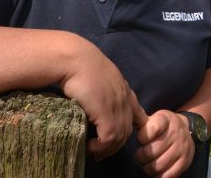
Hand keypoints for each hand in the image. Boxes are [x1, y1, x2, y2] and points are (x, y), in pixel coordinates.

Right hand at [58, 38, 148, 159]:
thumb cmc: (80, 63)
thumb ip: (104, 87)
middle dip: (116, 144)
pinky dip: (101, 146)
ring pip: (119, 137)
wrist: (74, 58)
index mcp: (124, 89)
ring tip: (93, 151)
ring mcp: (117, 105)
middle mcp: (124, 98)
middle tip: (101, 151)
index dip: (134, 126)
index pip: (137, 112)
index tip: (123, 135)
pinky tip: (90, 146)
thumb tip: (95, 97)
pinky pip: (109, 137)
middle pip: (128, 130)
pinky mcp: (106, 112)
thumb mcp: (98, 76)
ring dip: (106, 148)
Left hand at [135, 110, 193, 176]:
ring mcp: (182, 148)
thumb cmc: (163, 126)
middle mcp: (176, 133)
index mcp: (166, 120)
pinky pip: (168, 175)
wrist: (187, 129)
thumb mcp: (154, 118)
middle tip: (141, 155)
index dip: (142, 137)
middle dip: (141, 156)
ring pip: (158, 166)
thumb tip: (128, 119)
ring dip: (148, 168)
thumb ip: (140, 120)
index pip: (153, 129)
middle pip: (151, 151)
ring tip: (147, 164)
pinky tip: (156, 171)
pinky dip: (159, 176)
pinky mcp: (185, 161)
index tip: (141, 139)